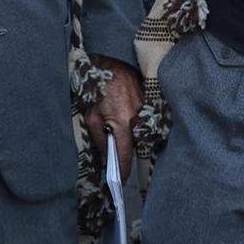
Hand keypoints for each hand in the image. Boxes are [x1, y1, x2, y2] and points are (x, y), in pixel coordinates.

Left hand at [85, 55, 142, 170]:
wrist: (112, 61)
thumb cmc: (97, 87)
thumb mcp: (91, 115)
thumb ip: (100, 140)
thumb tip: (106, 161)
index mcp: (123, 121)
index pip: (126, 155)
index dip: (123, 172)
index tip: (120, 182)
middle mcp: (139, 118)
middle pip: (138, 147)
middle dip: (129, 154)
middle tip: (119, 160)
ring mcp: (148, 110)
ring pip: (144, 135)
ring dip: (136, 140)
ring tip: (125, 138)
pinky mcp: (152, 104)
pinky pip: (148, 124)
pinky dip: (142, 129)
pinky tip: (132, 125)